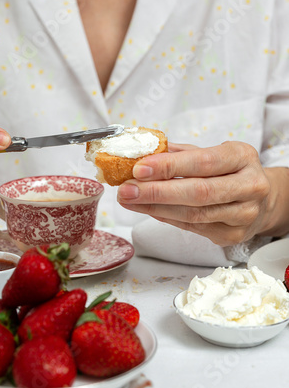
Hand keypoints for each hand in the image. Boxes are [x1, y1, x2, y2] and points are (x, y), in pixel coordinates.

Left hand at [117, 141, 288, 245]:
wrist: (262, 199)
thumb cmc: (230, 171)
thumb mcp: (212, 152)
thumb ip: (179, 153)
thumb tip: (141, 153)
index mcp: (242, 157)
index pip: (203, 162)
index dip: (170, 166)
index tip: (139, 167)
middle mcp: (249, 186)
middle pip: (199, 192)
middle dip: (156, 192)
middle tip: (126, 189)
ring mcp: (243, 215)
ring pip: (194, 215)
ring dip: (155, 208)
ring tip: (129, 200)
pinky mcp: (232, 235)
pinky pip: (192, 228)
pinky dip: (166, 218)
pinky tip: (148, 210)